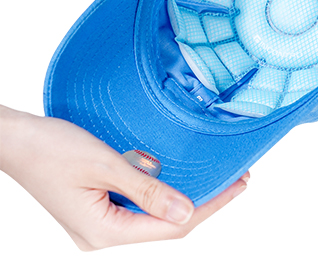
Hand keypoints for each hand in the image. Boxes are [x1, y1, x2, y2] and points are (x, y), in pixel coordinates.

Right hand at [0, 106, 248, 250]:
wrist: (16, 140)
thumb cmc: (52, 148)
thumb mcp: (105, 165)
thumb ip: (147, 191)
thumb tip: (187, 213)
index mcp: (104, 231)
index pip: (172, 226)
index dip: (211, 206)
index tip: (239, 185)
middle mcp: (103, 234)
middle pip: (166, 225)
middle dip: (204, 202)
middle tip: (236, 179)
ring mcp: (100, 222)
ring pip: (154, 216)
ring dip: (184, 196)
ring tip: (217, 178)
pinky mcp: (98, 207)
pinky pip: (139, 206)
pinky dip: (163, 192)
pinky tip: (179, 178)